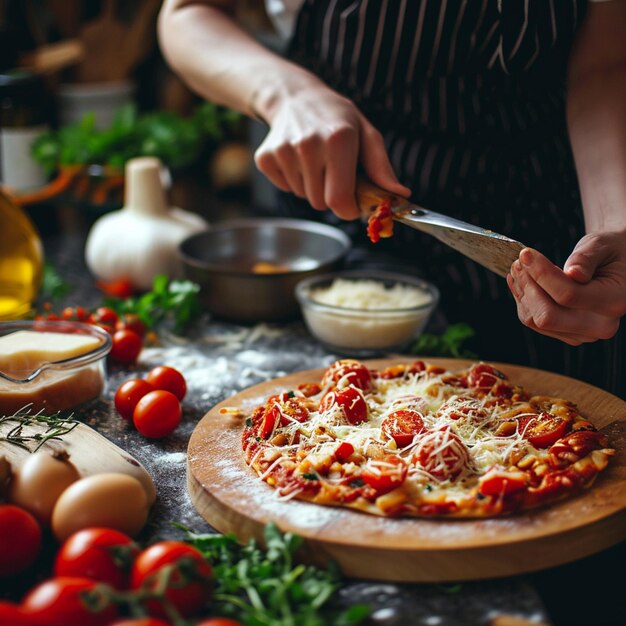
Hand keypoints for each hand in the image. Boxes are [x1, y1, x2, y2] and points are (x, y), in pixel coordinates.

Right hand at [254, 84, 409, 219]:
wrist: (294, 97)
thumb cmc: (337, 119)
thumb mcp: (366, 135)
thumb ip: (382, 169)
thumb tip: (401, 194)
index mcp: (339, 140)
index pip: (340, 201)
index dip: (348, 209)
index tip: (353, 203)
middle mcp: (308, 145)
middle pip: (321, 203)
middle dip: (330, 196)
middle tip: (333, 171)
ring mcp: (284, 151)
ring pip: (303, 197)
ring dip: (312, 187)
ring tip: (315, 161)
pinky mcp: (265, 158)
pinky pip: (285, 188)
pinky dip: (294, 181)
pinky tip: (298, 159)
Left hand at [506, 230, 625, 344]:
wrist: (615, 267)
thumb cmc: (608, 252)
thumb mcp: (601, 246)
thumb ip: (586, 258)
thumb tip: (573, 273)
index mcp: (614, 302)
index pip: (568, 295)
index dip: (542, 274)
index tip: (526, 254)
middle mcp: (600, 325)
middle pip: (548, 316)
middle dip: (528, 286)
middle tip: (518, 261)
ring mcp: (581, 333)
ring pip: (536, 319)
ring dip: (522, 292)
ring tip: (518, 267)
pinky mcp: (565, 334)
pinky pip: (534, 320)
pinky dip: (523, 299)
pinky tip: (521, 280)